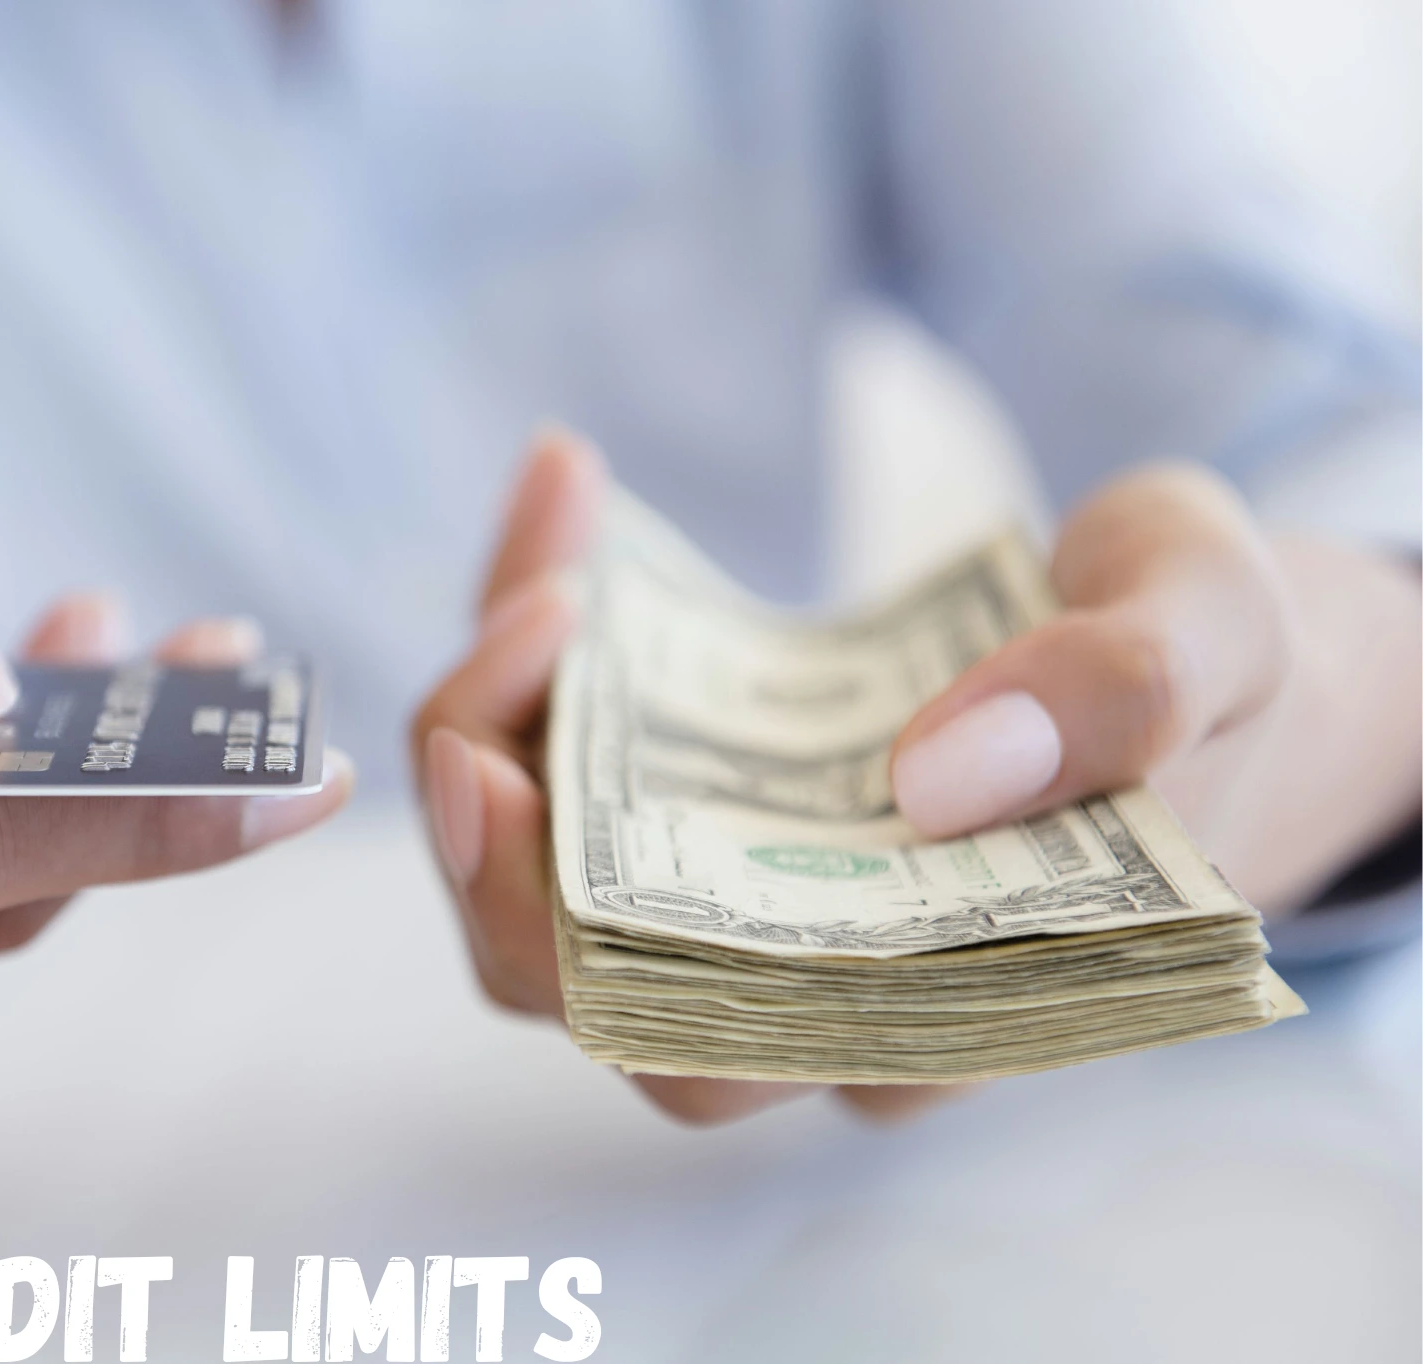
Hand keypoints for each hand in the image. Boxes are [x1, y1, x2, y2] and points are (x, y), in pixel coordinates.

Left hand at [412, 434, 1418, 1128]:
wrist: (1195, 647)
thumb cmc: (1218, 673)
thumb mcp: (1219, 638)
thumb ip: (1126, 700)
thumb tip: (939, 779)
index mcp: (929, 1013)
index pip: (703, 1049)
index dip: (581, 941)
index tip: (514, 767)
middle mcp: (805, 981)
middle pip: (568, 973)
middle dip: (493, 816)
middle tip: (532, 618)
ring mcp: (739, 887)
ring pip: (536, 864)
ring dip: (502, 699)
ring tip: (558, 519)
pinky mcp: (703, 790)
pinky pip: (568, 744)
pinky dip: (544, 625)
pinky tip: (571, 484)